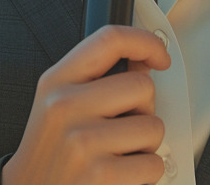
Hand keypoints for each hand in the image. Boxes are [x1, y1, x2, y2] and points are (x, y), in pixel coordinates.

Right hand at [1, 25, 170, 184]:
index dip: (144, 41)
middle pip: (142, 85)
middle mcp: (66, 107)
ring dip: (146, 145)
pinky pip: (153, 163)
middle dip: (144, 109)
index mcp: (57, 81)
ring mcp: (83, 141)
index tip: (158, 55)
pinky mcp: (101, 175)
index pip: (109, 39)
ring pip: (153, 127)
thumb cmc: (50, 152)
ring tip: (119, 152)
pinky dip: (145, 172)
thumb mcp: (59, 103)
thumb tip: (143, 59)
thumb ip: (96, 77)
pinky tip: (121, 173)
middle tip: (124, 125)